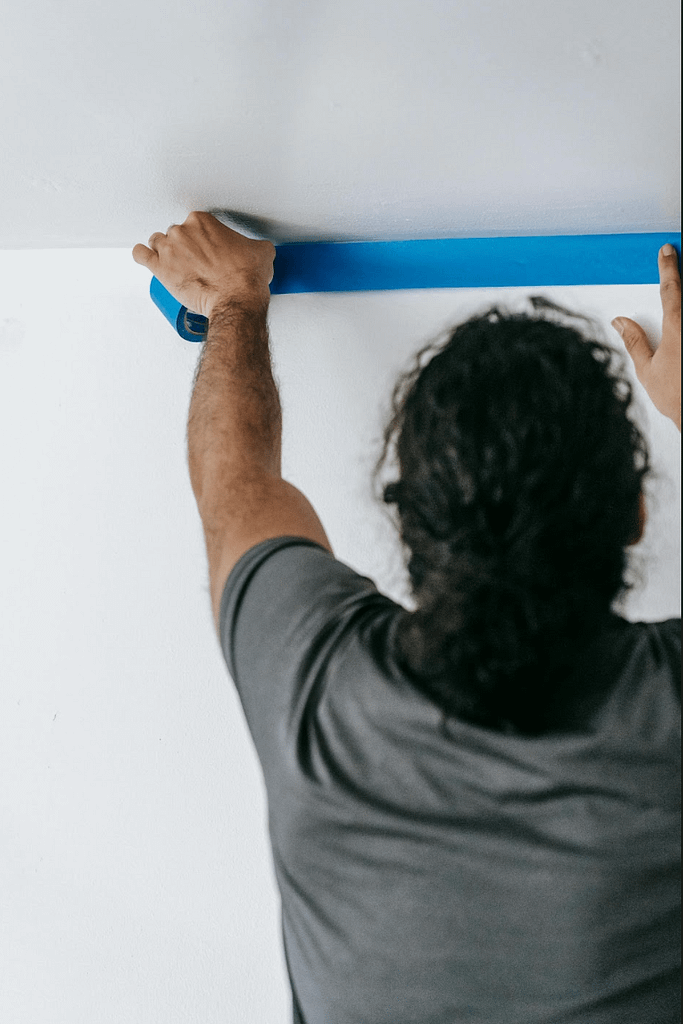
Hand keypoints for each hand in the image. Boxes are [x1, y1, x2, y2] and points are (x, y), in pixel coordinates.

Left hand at [132, 211, 275, 317]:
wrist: (236, 301)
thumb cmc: (245, 279)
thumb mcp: (260, 252)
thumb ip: (253, 245)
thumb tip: (255, 249)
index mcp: (203, 221)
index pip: (195, 224)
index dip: (201, 239)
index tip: (206, 250)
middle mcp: (183, 230)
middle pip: (176, 233)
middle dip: (184, 247)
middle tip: (194, 263)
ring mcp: (169, 249)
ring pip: (157, 242)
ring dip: (164, 251)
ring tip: (175, 265)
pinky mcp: (159, 268)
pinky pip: (140, 255)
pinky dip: (142, 256)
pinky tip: (147, 259)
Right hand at [612, 245, 680, 430]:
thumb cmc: (677, 397)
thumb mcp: (647, 370)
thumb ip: (634, 342)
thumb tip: (620, 322)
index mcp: (677, 327)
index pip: (671, 288)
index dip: (668, 266)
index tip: (667, 250)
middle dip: (682, 277)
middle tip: (679, 260)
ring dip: (682, 303)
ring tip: (676, 301)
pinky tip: (678, 325)